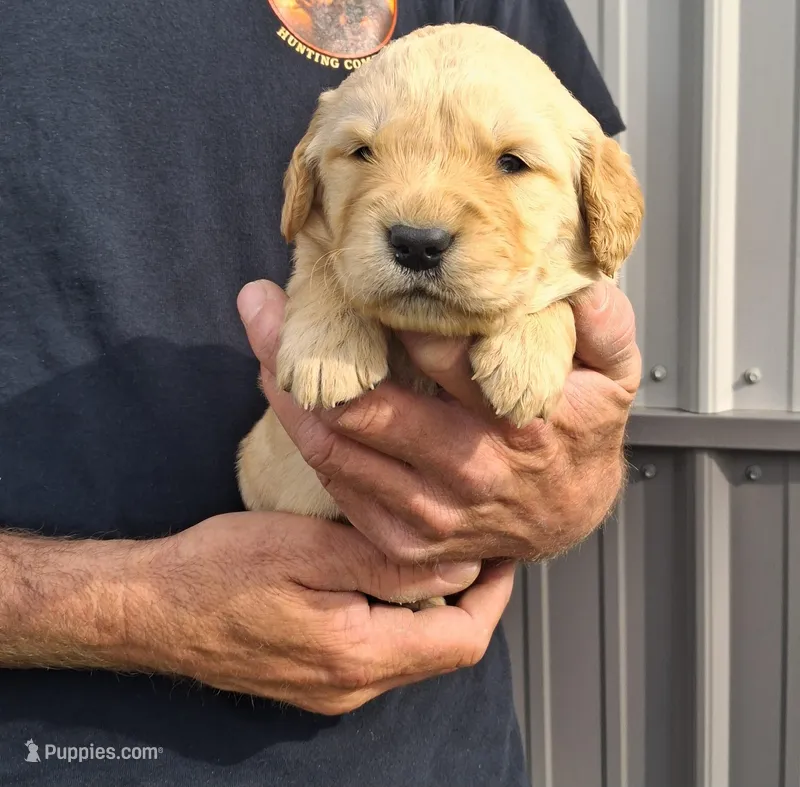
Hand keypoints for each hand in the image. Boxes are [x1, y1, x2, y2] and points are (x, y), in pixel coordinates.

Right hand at [0, 518, 512, 714]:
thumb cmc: (219, 570)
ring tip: (435, 549)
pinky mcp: (314, 679)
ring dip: (433, 605)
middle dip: (469, 596)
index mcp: (358, 656)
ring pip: (412, 649)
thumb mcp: (307, 548)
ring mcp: (332, 689)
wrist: (149, 609)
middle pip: (442, 648)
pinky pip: (380, 651)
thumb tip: (459, 567)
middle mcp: (353, 687)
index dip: (493, 594)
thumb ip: (386, 563)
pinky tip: (385, 574)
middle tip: (473, 540)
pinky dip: (398, 614)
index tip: (502, 549)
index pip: (462, 639)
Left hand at [238, 279, 639, 563]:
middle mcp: (469, 471)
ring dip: (288, 394)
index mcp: (519, 422)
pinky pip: (338, 485)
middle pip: (363, 408)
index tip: (344, 274)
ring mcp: (432, 514)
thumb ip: (603, 327)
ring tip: (263, 341)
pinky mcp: (407, 541)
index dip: (386, 311)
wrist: (568, 517)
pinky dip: (307, 438)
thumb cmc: (582, 436)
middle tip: (258, 304)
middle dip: (300, 351)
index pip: (440, 355)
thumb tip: (578, 287)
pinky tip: (292, 399)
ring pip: (336, 449)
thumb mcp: (616, 376)